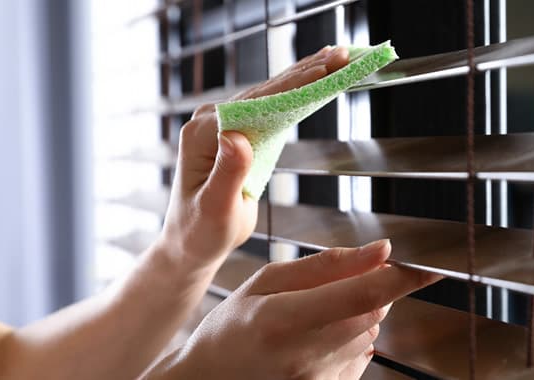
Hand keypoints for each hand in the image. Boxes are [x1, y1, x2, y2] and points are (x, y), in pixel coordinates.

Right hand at [144, 240, 441, 379]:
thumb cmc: (232, 328)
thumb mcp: (266, 282)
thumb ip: (327, 266)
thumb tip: (381, 251)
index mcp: (282, 319)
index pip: (363, 294)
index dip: (403, 279)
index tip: (431, 267)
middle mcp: (304, 357)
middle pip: (373, 312)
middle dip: (371, 290)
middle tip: (335, 287)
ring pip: (369, 333)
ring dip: (356, 317)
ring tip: (310, 321)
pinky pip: (361, 358)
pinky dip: (349, 343)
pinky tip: (313, 343)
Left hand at [155, 46, 349, 270]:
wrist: (190, 244)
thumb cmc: (200, 233)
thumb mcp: (215, 208)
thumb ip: (228, 172)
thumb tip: (238, 136)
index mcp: (204, 134)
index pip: (258, 104)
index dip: (294, 86)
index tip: (323, 69)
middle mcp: (210, 121)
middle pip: (267, 91)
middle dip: (308, 72)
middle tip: (344, 54)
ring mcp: (223, 124)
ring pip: (271, 94)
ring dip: (305, 74)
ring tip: (338, 56)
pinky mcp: (236, 131)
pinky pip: (270, 107)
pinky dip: (296, 91)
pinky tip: (316, 76)